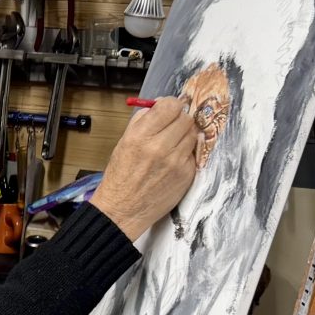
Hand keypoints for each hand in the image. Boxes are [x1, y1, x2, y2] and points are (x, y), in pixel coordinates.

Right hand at [91, 98, 201, 240]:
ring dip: (185, 136)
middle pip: (186, 119)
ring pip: (193, 135)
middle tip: (172, 126)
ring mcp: (176, 162)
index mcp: (141, 136)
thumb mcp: (123, 142)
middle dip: (180, 119)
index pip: (170, 106)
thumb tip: (160, 105)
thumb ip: (142, 120)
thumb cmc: (121, 176)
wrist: (123, 209)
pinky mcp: (187, 175)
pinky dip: (186, 154)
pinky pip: (193, 154)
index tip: (169, 109)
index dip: (171, 105)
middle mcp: (160, 147)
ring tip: (172, 145)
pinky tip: (173, 161)